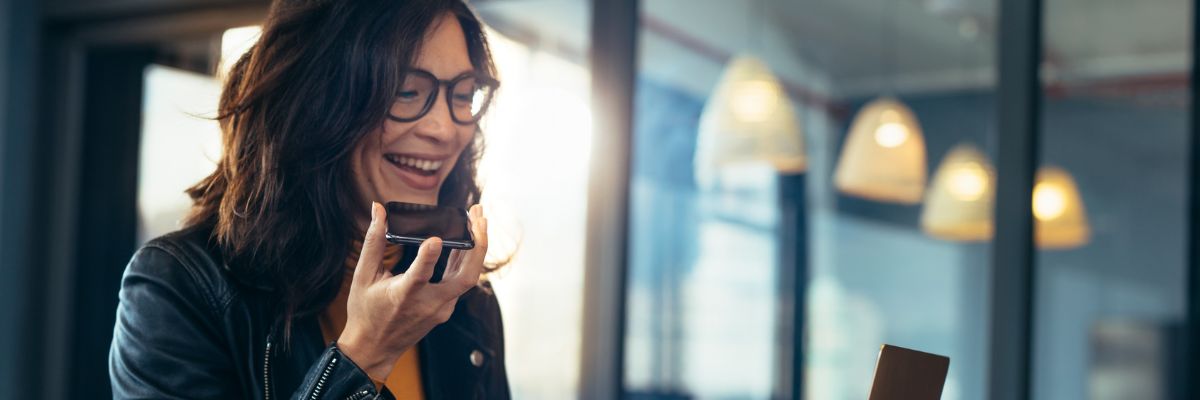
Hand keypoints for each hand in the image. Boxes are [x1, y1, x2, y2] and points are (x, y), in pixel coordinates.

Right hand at [337, 202, 488, 380]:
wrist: (374, 348)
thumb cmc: (365, 312)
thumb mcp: (363, 276)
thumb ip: (374, 241)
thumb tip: (378, 209)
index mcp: (403, 296)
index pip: (420, 276)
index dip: (428, 257)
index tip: (435, 238)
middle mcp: (428, 304)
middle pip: (466, 277)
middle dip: (478, 244)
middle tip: (479, 214)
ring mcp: (441, 309)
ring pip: (468, 278)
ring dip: (476, 247)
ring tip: (478, 218)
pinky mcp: (446, 309)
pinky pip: (461, 281)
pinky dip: (465, 259)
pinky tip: (466, 239)